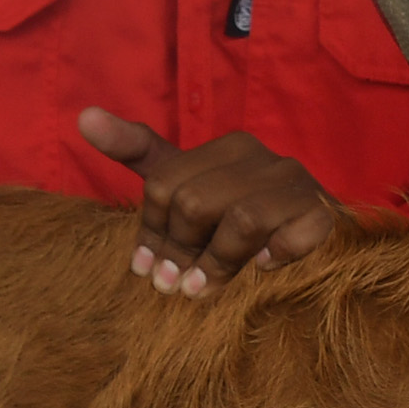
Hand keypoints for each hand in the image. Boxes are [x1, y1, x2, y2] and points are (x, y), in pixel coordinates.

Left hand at [80, 106, 343, 295]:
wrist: (325, 234)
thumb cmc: (244, 213)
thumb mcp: (189, 182)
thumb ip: (140, 153)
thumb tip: (83, 117)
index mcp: (226, 148)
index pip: (164, 184)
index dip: (149, 231)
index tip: (145, 270)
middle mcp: (260, 156)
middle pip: (195, 203)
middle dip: (179, 251)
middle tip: (175, 288)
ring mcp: (294, 183)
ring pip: (240, 221)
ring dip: (217, 264)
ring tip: (203, 290)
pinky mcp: (322, 213)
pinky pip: (290, 239)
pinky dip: (275, 258)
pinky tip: (265, 267)